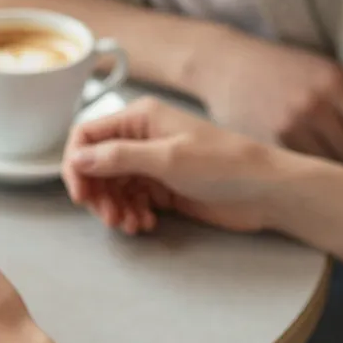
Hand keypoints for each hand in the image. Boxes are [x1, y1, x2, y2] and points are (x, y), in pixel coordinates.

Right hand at [62, 97, 281, 235]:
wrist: (266, 190)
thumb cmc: (223, 164)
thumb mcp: (167, 158)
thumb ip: (119, 158)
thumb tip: (77, 157)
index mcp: (140, 118)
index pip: (88, 135)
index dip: (77, 164)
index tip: (81, 194)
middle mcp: (142, 137)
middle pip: (97, 165)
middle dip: (98, 193)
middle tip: (110, 218)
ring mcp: (153, 163)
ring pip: (113, 186)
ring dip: (115, 207)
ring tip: (132, 225)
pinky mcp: (165, 187)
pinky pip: (133, 200)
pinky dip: (132, 213)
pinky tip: (145, 224)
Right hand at [191, 30, 342, 169]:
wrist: (225, 65)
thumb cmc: (281, 66)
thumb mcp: (325, 69)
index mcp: (334, 81)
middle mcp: (314, 105)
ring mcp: (290, 127)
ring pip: (332, 165)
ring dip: (342, 169)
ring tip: (341, 163)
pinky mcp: (269, 144)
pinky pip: (304, 168)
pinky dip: (314, 170)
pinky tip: (315, 166)